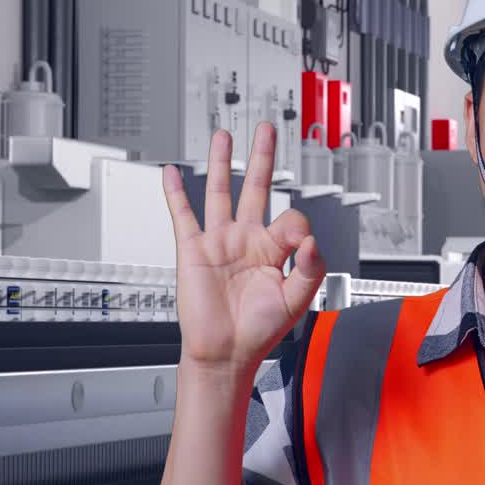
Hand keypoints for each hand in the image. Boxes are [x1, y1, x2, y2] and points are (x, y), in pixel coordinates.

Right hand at [160, 122, 325, 377]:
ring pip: (219, 191)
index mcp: (274, 249)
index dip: (298, 223)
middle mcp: (247, 239)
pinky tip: (171, 172)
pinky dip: (175, 192)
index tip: (301, 240)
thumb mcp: (297, 299)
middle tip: (267, 130)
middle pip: (256, 187)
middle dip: (262, 157)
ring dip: (221, 163)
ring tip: (223, 136)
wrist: (225, 353)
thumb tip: (313, 239)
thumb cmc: (260, 330)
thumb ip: (311, 267)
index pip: (290, 217)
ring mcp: (219, 241)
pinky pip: (182, 214)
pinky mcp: (192, 250)